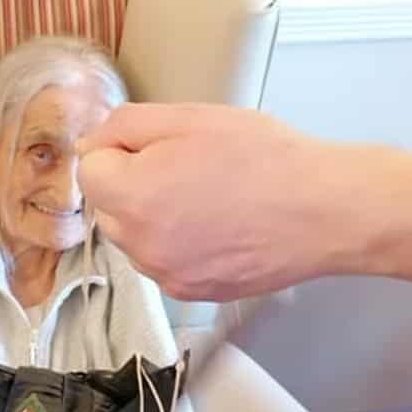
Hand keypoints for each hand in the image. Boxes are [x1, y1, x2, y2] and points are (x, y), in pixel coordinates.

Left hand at [75, 101, 353, 301]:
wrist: (322, 212)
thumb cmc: (265, 160)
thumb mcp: (188, 117)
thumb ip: (123, 125)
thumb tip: (92, 144)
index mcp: (131, 195)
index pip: (89, 168)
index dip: (121, 149)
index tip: (160, 146)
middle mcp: (141, 245)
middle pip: (109, 208)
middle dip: (133, 186)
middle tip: (189, 170)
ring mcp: (168, 275)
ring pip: (137, 239)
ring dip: (155, 218)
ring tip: (208, 200)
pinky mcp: (195, 293)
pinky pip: (166, 263)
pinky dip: (181, 246)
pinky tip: (218, 228)